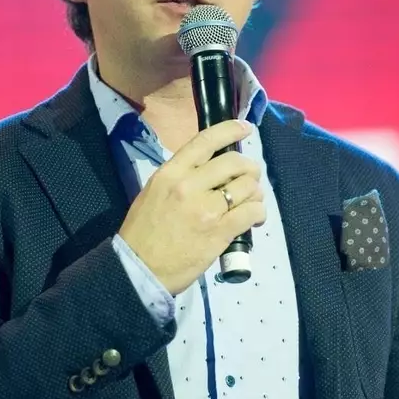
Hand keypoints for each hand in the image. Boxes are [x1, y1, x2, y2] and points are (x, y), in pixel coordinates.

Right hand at [117, 119, 265, 294]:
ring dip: (256, 192)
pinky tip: (254, 218)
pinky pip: (251, 212)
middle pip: (234, 163)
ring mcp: (207, 209)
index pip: (206, 141)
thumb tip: (212, 170)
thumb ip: (182, 176)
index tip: (245, 129)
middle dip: (250, 168)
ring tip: (252, 201)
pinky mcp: (220, 232)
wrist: (139, 269)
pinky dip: (258, 213)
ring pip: (248, 187)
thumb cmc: (143, 231)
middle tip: (251, 177)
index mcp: (171, 172)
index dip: (230, 130)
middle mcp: (190, 185)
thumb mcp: (155, 191)